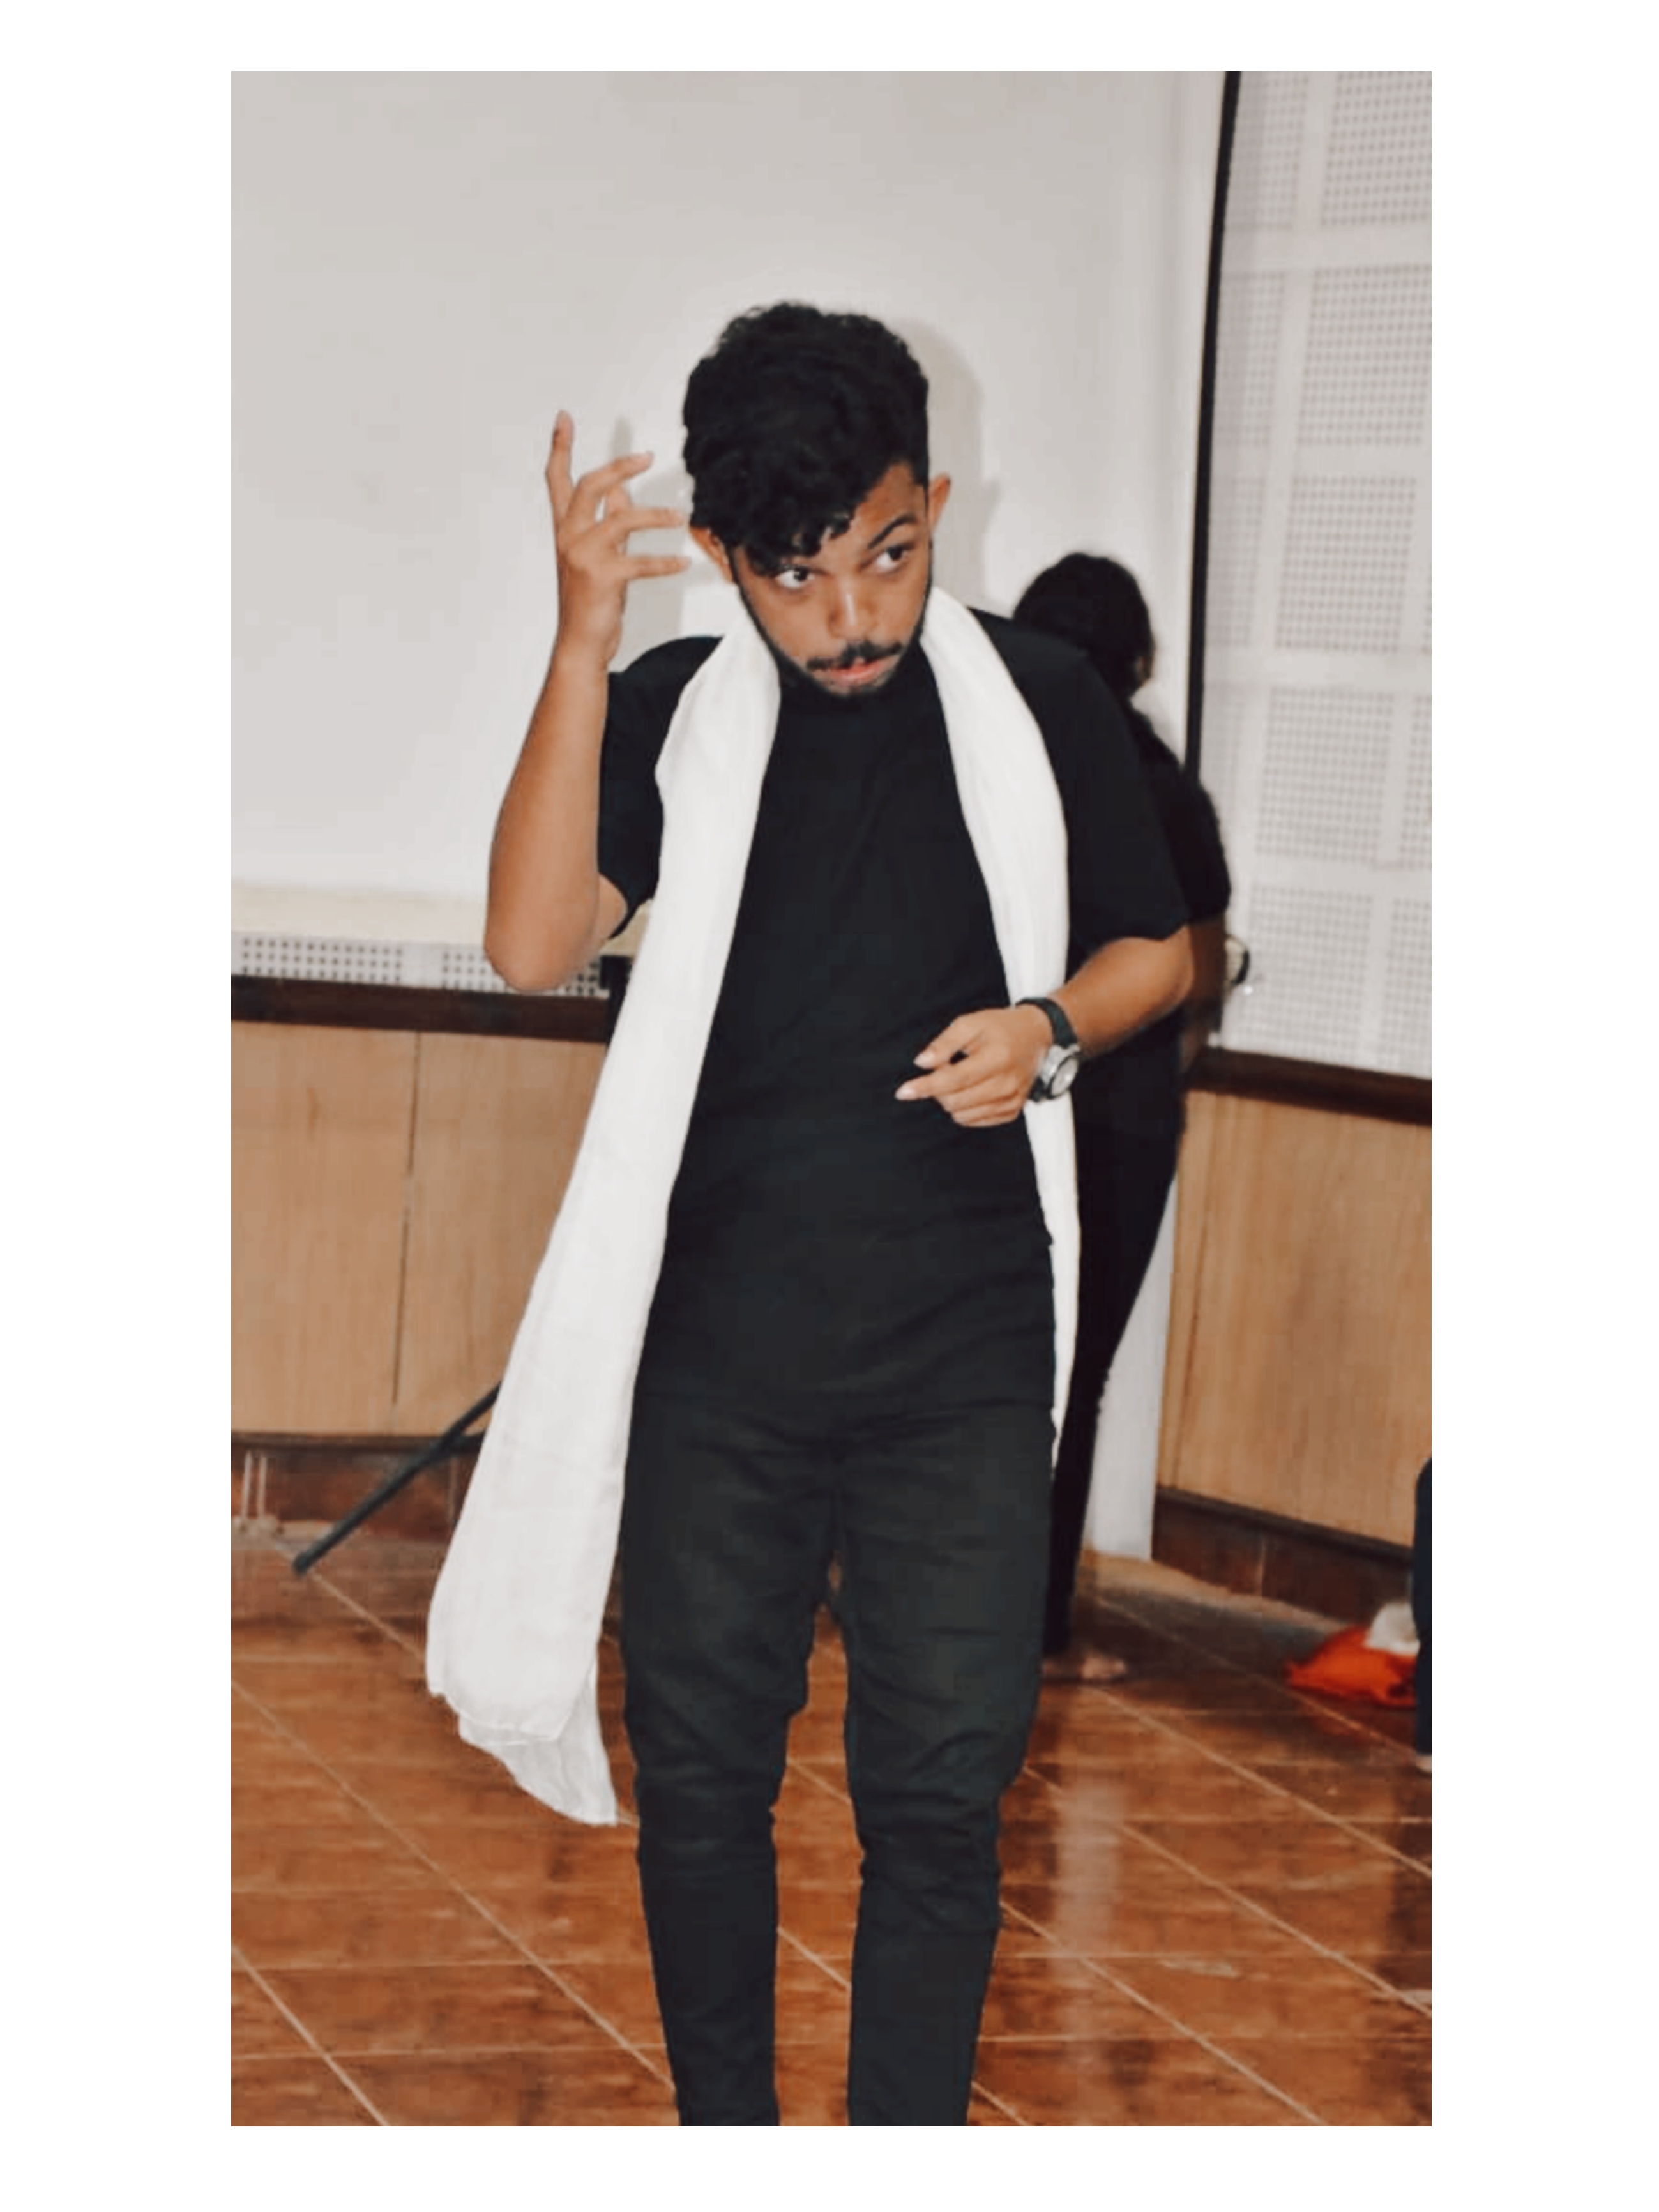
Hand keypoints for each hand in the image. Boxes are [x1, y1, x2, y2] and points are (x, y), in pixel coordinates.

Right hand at [545, 411, 688, 666]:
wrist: (581, 643)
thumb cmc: (592, 598)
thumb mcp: (599, 554)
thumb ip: (608, 520)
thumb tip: (623, 490)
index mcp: (565, 529)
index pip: (557, 480)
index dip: (559, 448)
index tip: (564, 418)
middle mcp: (569, 538)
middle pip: (589, 487)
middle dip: (618, 467)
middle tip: (646, 456)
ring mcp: (583, 557)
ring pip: (620, 519)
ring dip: (654, 516)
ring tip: (679, 517)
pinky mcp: (602, 578)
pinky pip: (639, 562)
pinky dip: (664, 563)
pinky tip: (683, 564)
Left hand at [894, 1004, 1052, 1127]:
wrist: (1038, 1036)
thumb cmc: (1000, 1027)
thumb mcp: (970, 1023)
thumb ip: (944, 1043)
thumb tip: (921, 1063)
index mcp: (997, 1058)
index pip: (953, 1080)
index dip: (925, 1086)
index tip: (902, 1092)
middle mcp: (1007, 1084)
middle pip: (954, 1101)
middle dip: (938, 1088)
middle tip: (944, 1066)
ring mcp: (1012, 1100)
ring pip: (961, 1115)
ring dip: (950, 1098)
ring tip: (960, 1076)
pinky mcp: (1012, 1111)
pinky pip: (974, 1120)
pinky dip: (964, 1107)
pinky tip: (971, 1088)